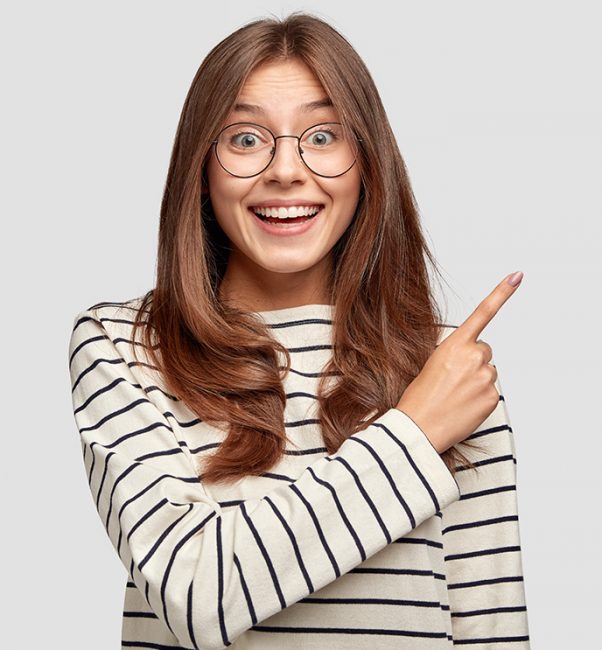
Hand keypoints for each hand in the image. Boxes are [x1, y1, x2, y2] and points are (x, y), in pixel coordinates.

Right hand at [396, 271, 522, 453]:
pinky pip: (491, 391)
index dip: (502, 293)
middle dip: (473, 361)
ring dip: (476, 380)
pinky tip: (463, 405)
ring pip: (488, 372)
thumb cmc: (419, 398)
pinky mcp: (493, 396)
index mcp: (455, 345)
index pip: (482, 314)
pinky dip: (480, 397)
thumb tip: (476, 360)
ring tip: (455, 395)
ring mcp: (486, 377)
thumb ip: (456, 355)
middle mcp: (474, 357)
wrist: (419, 428)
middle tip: (452, 380)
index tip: (517, 276)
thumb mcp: (431, 365)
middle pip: (484, 351)